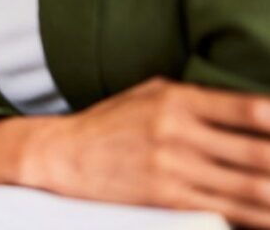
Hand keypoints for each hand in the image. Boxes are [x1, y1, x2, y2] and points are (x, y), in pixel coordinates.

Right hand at [3, 78, 269, 227]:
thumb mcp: (150, 94)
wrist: (61, 154)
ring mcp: (173, 168)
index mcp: (176, 99)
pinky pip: (225, 211)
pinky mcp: (167, 199)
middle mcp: (178, 132)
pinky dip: (256, 216)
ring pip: (250, 188)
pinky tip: (268, 216)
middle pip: (258, 152)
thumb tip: (255, 108)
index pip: (248, 108)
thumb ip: (198, 98)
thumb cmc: (109, 122)